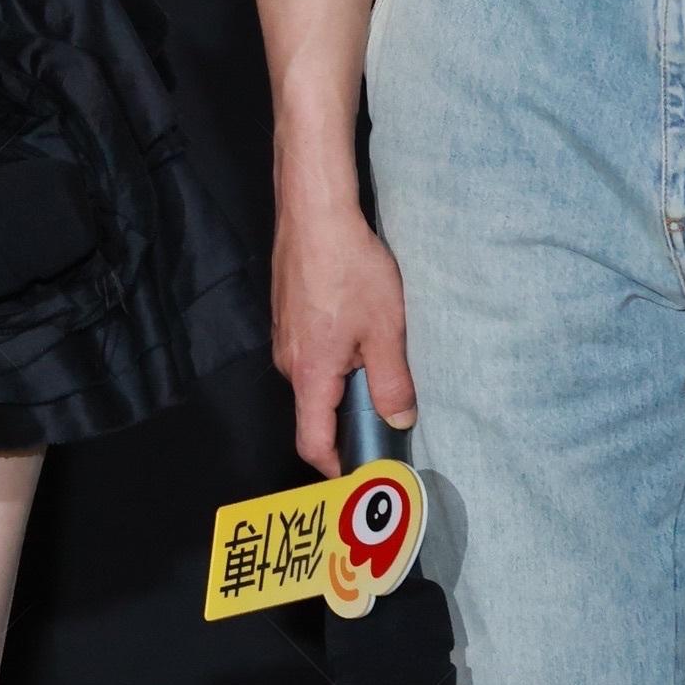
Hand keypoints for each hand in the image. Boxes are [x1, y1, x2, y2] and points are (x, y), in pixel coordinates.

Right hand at [271, 173, 414, 477]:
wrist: (314, 210)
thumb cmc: (348, 266)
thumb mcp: (385, 329)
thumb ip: (392, 381)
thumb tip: (399, 418)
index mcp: (311, 375)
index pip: (313, 443)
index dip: (336, 467)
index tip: (361, 474)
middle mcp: (289, 362)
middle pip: (318, 410)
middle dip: (352, 416)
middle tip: (391, 405)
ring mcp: (285, 337)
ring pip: (318, 377)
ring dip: (347, 378)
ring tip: (380, 351)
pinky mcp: (288, 315)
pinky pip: (313, 350)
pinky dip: (337, 352)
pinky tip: (360, 323)